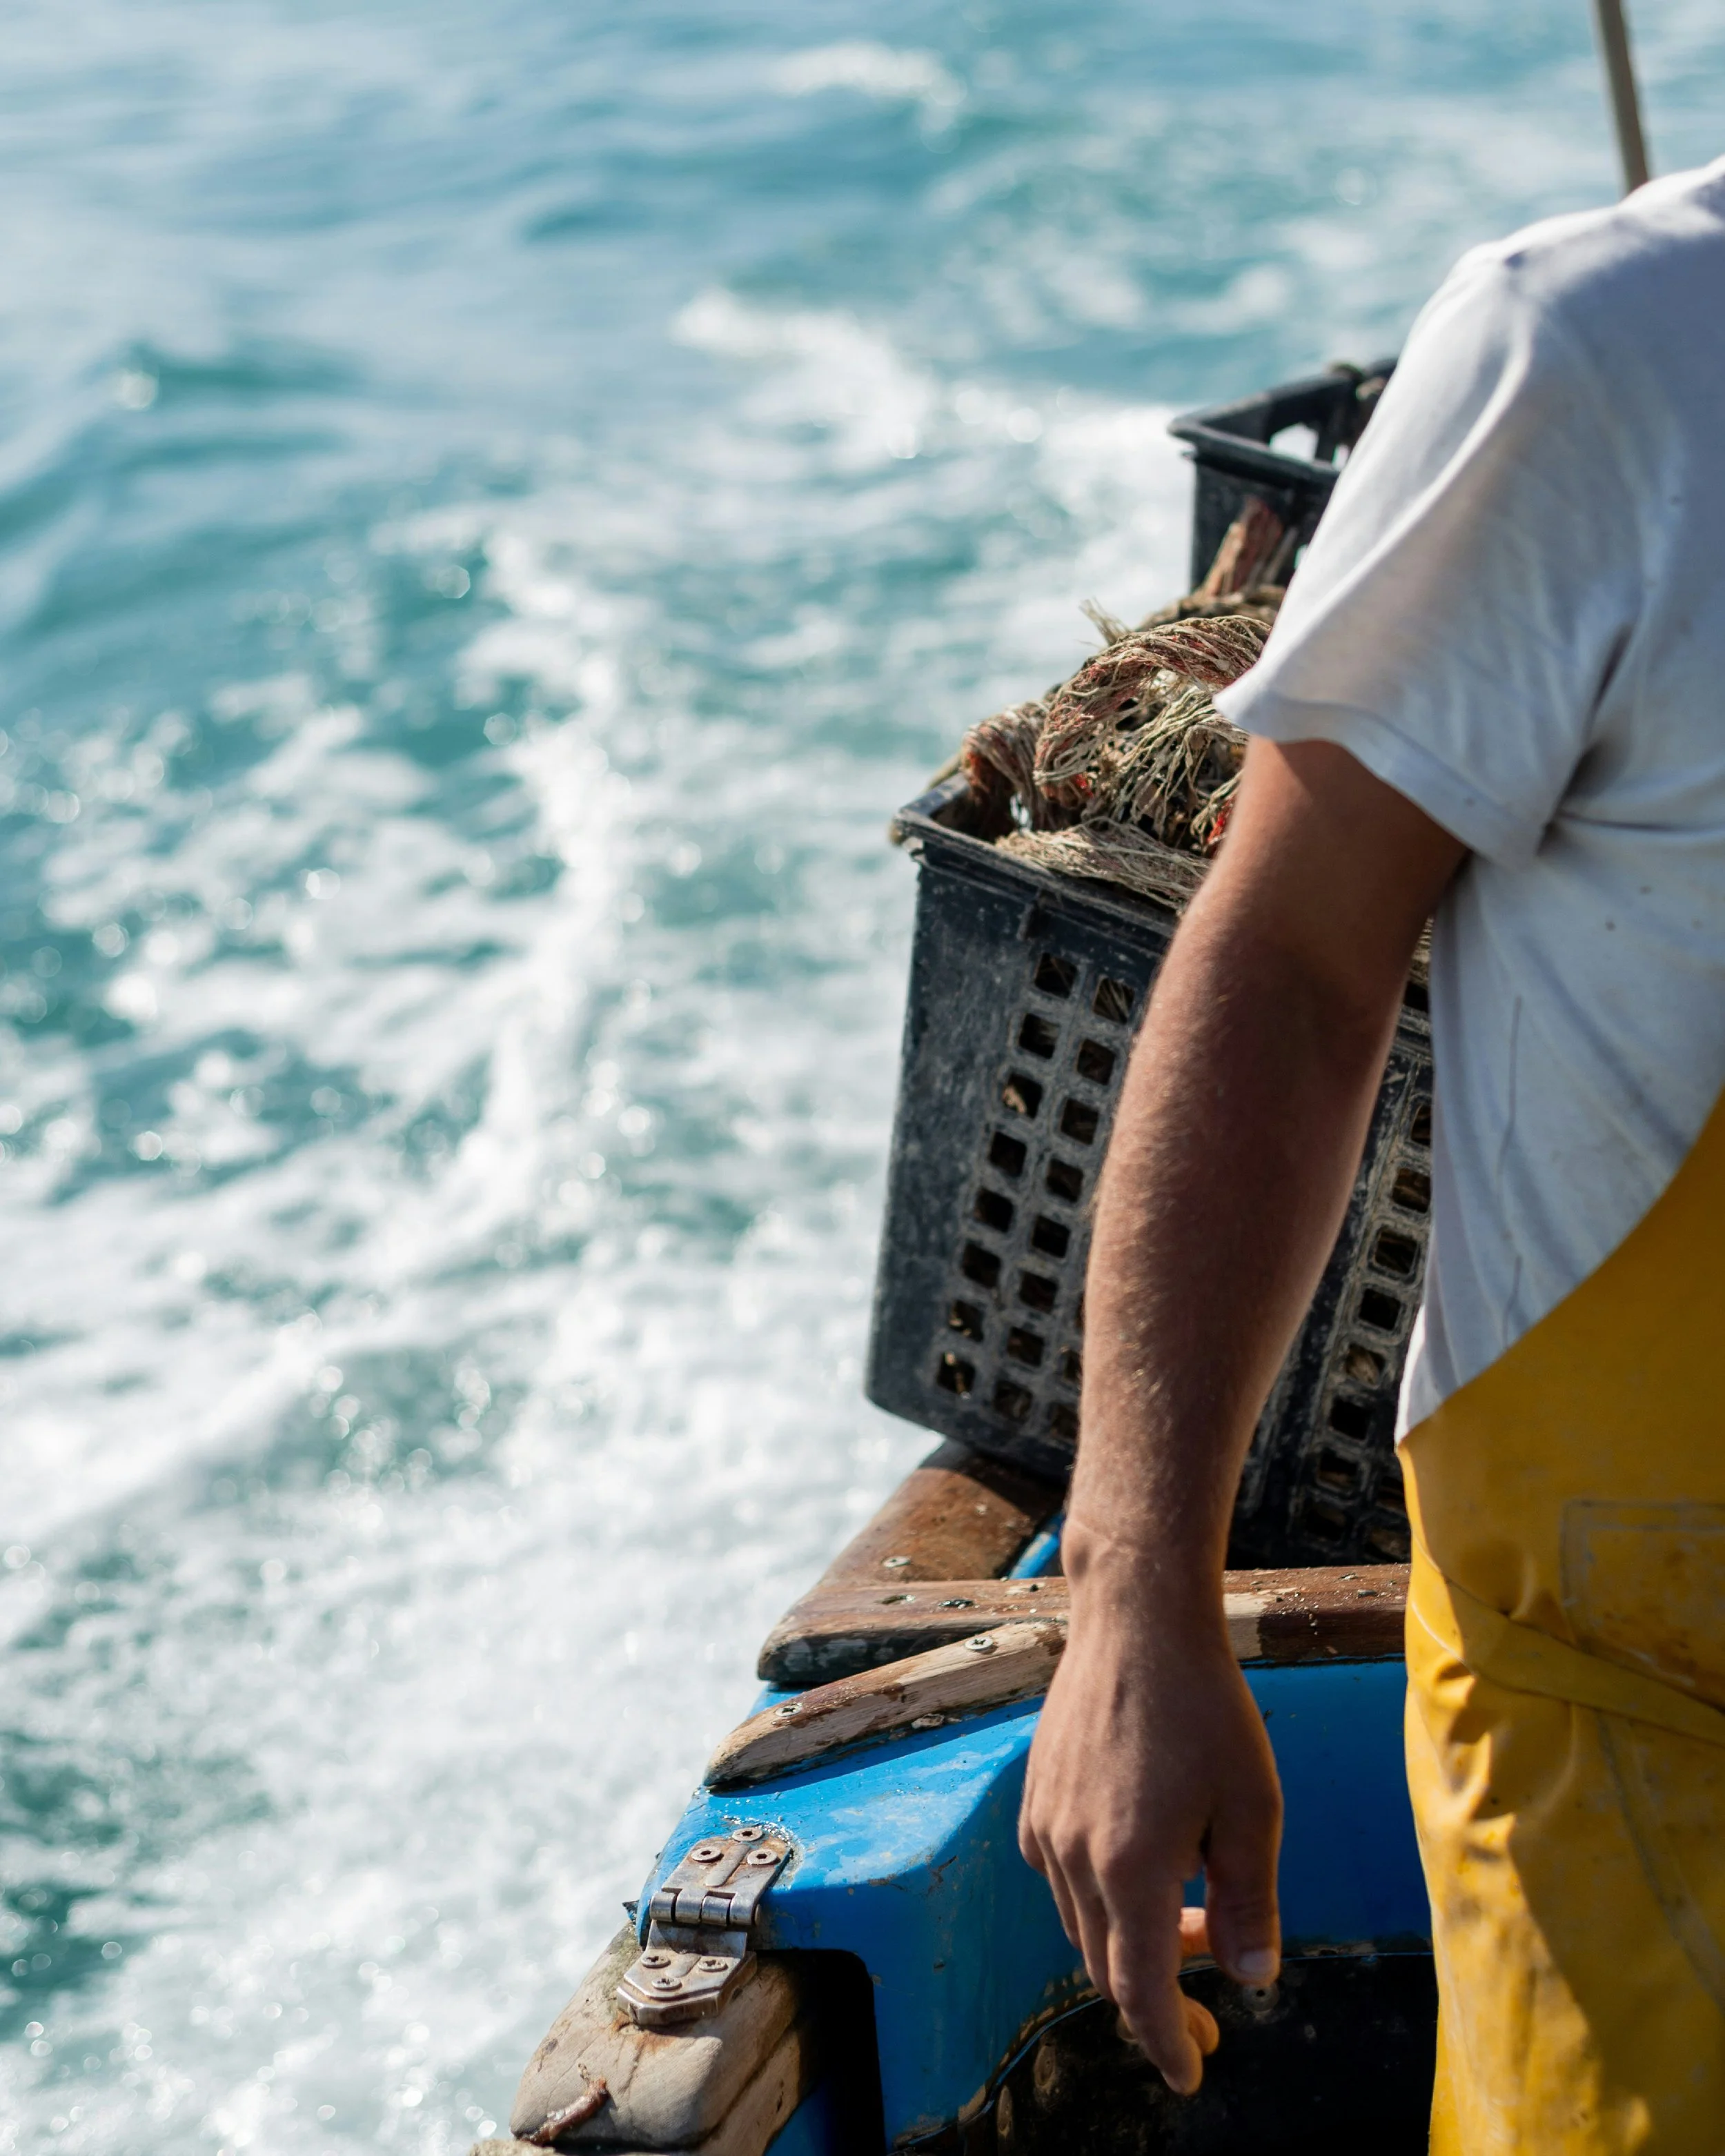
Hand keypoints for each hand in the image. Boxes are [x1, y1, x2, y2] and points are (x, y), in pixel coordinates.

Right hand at [1017, 1549, 1282, 2094]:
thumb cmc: (1205, 1705)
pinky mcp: (1036, 1795)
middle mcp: (1072, 1856)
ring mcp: (1046, 1824)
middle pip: (1106, 1965)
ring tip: (1196, 1930)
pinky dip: (1103, 1901)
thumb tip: (1253, 1977)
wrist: (1135, 1618)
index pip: (1139, 1991)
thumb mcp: (1253, 1806)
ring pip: (1082, 1923)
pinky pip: (1063, 1877)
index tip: (1192, 2075)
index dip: (1166, 2043)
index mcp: (1129, 1869)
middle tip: (1209, 2021)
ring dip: (1134, 1947)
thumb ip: (1251, 1900)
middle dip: (1156, 2005)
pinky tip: (1147, 1870)